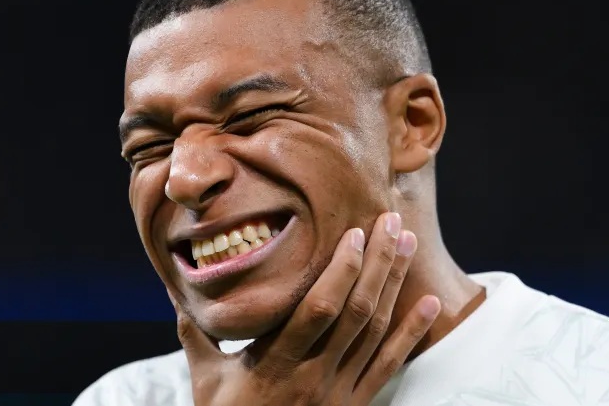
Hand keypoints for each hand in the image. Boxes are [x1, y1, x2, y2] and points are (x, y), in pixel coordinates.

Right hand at [170, 212, 440, 405]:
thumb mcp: (205, 381)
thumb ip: (195, 336)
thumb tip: (178, 295)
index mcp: (276, 364)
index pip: (317, 310)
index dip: (340, 271)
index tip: (354, 234)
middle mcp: (315, 375)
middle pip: (355, 312)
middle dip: (377, 263)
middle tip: (391, 221)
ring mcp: (341, 391)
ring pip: (376, 330)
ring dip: (394, 284)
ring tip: (408, 244)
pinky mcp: (357, 403)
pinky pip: (390, 364)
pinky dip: (412, 333)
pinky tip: (429, 304)